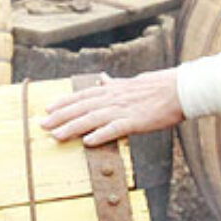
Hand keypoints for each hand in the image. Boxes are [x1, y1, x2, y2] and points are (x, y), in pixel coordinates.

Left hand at [39, 70, 182, 145]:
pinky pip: (114, 129)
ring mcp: (123, 109)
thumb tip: (102, 78)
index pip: (82, 95)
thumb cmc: (156, 87)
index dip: (63, 102)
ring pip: (92, 118)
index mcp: (112, 89)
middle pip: (81, 107)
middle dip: (60, 117)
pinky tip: (88, 142)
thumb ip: (114, 83)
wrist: (178, 90)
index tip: (47, 109)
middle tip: (42, 125)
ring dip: (73, 128)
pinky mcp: (135, 121)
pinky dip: (100, 135)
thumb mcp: (130, 83)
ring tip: (56, 136)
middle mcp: (113, 98)